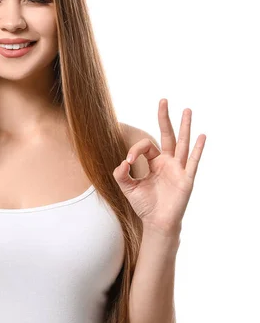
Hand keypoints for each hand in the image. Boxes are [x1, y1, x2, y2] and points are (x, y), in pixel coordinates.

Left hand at [112, 99, 205, 235]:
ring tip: (187, 110)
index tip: (129, 161)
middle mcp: (168, 162)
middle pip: (168, 135)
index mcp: (155, 162)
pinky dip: (197, 149)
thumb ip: (121, 174)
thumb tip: (122, 162)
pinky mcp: (186, 179)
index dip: (135, 150)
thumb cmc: (144, 205)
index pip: (146, 146)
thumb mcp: (127, 187)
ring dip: (185, 127)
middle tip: (163, 100)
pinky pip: (192, 161)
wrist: (156, 222)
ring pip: (182, 143)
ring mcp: (179, 169)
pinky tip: (202, 136)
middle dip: (165, 118)